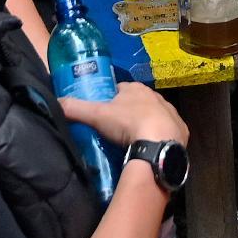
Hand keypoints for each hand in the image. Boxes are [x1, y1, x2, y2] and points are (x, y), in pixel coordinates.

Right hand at [62, 80, 188, 152]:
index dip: (111, 100)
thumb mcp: (97, 115)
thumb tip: (56, 102)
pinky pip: (169, 132)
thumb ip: (75, 108)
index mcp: (136, 89)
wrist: (159, 142)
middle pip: (138, 103)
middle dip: (129, 113)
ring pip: (155, 116)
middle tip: (116, 131)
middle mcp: (156, 96)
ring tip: (133, 142)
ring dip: (146, 125)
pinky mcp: (181, 130)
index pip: (121, 90)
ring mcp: (171, 113)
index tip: (104, 113)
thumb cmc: (128, 123)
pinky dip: (161, 138)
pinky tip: (151, 149)